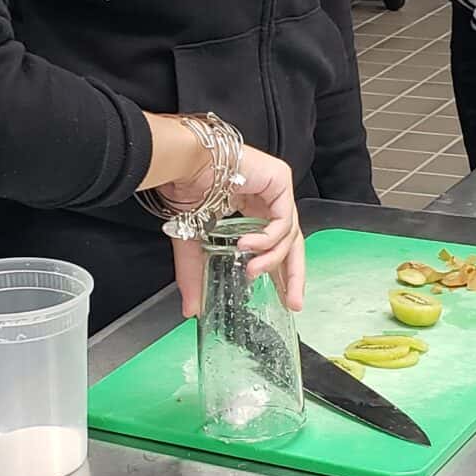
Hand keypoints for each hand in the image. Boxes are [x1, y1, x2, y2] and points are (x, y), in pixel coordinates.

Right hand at [168, 143, 305, 319]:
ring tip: (251, 270)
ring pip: (290, 234)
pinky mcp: (280, 180)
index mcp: (251, 211)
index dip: (279, 273)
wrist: (183, 164)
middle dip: (292, 275)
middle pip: (292, 243)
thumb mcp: (193, 244)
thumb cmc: (185, 190)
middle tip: (292, 302)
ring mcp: (276, 189)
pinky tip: (248, 246)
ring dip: (272, 259)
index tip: (283, 300)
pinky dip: (269, 239)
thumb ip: (197, 275)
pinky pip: (284, 220)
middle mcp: (267, 199)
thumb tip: (192, 311)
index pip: (276, 245)